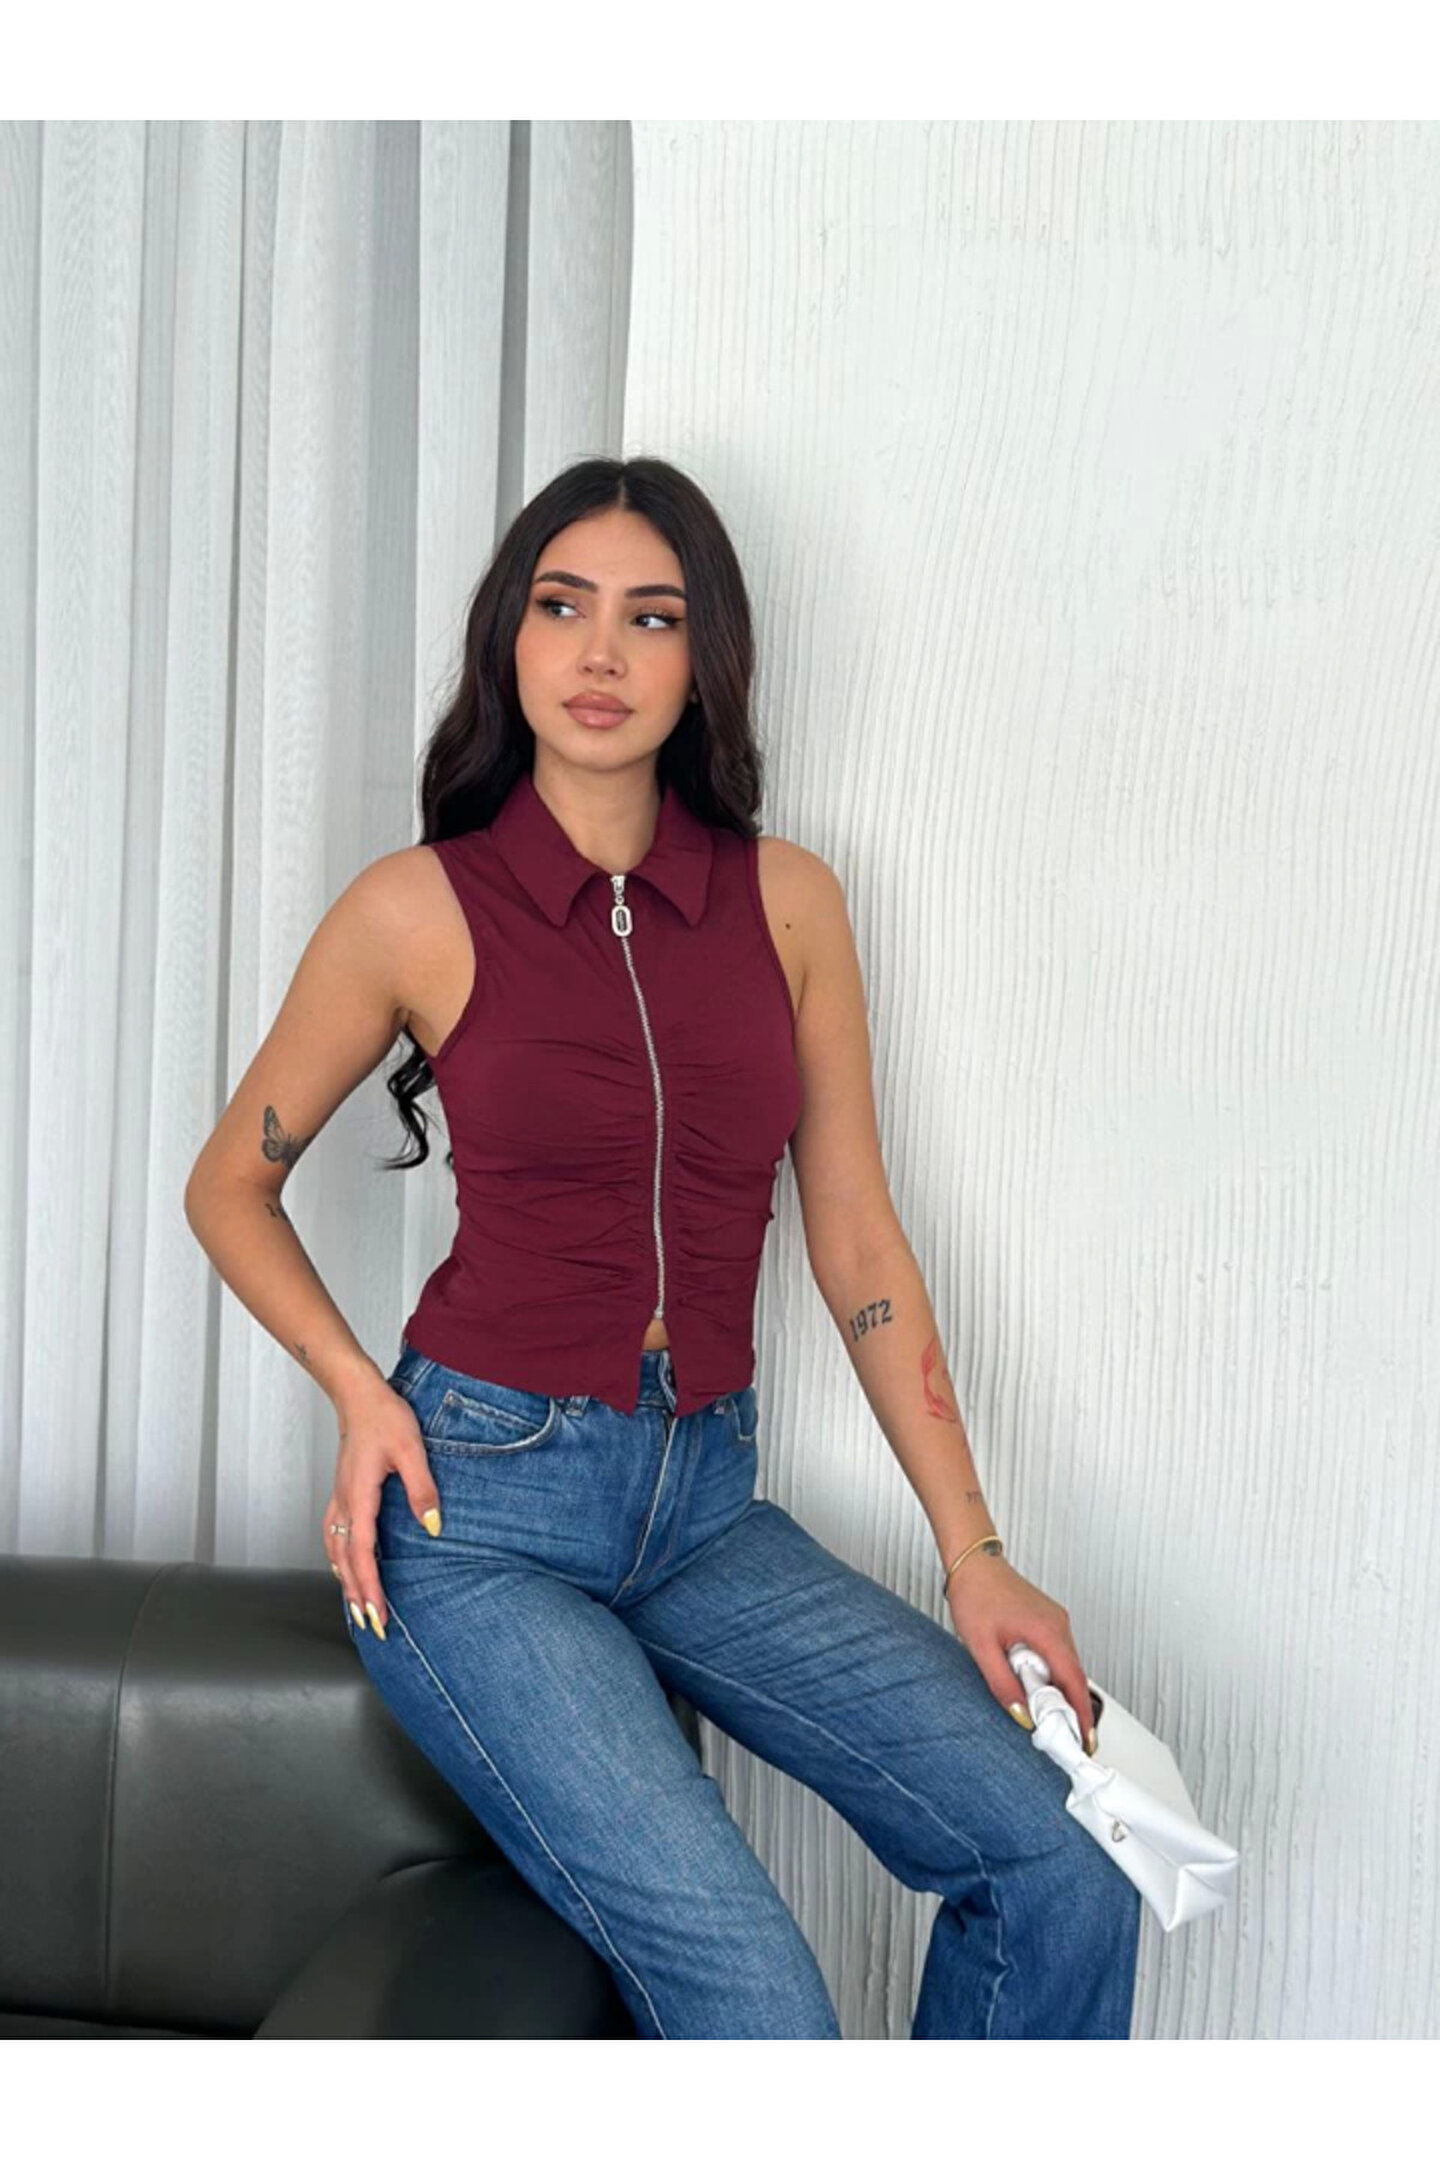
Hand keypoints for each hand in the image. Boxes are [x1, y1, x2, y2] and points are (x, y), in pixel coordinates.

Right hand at [323, 1374, 442, 1637]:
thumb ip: (422, 1490)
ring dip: (346, 1581)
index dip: (369, 1587)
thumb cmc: (385, 1417)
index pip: (361, 1553)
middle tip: (371, 1627)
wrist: (358, 1394)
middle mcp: (344, 1503)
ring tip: (356, 1609)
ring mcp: (339, 1498)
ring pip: (336, 1551)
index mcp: (359, 1496)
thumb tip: (433, 1528)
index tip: (378, 1614)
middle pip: (345, 1561)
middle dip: (357, 1596)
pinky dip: (338, 1559)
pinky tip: (344, 1567)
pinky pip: (334, 1535)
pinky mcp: (342, 1493)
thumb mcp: (412, 1450)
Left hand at [945, 1551, 1096, 1753]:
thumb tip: (1021, 1715)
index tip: (1086, 1740)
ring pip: (1066, 1665)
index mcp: (1047, 1631)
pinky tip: (1036, 1685)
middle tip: (1064, 1737)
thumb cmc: (975, 1594)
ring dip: (1060, 1691)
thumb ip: (1003, 1684)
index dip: (1082, 1714)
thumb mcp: (982, 1647)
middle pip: (1074, 1676)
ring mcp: (1055, 1621)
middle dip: (1072, 1708)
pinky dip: (1053, 1674)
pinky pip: (1058, 1654)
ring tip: (1048, 1717)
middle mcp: (1058, 1625)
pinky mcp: (1048, 1620)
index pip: (1074, 1681)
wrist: (972, 1562)